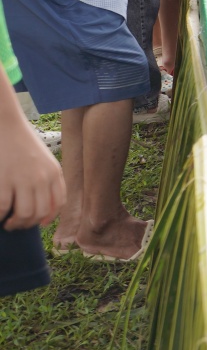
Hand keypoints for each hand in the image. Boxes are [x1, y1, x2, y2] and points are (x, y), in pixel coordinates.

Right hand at [0, 115, 65, 229]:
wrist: (6, 125)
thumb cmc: (22, 142)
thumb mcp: (44, 159)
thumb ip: (48, 178)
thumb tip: (45, 206)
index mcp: (54, 173)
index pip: (58, 204)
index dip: (49, 218)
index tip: (39, 223)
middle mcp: (41, 178)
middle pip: (40, 212)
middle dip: (28, 224)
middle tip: (17, 225)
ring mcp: (22, 179)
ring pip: (24, 214)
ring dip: (15, 223)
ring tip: (8, 223)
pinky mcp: (3, 180)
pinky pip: (2, 207)